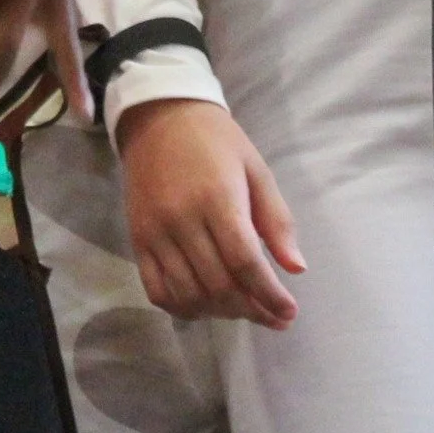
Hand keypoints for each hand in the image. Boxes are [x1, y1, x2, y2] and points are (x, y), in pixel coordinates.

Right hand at [115, 97, 303, 329]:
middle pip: (219, 284)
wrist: (159, 116)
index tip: (289, 312)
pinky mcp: (137, 238)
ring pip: (189, 293)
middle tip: (272, 316)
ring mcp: (156, 231)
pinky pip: (156, 289)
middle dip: (252, 310)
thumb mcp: (256, 168)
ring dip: (221, 313)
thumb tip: (296, 268)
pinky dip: (181, 308)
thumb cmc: (215, 141)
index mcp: (217, 198)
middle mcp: (183, 219)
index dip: (270, 295)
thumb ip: (277, 219)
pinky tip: (203, 306)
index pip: (245, 262)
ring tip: (242, 309)